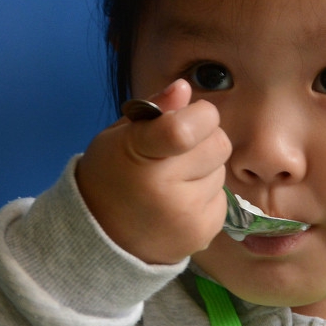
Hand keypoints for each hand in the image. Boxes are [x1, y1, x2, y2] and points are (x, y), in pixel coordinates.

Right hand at [76, 79, 230, 264]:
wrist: (104, 237)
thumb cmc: (112, 176)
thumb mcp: (120, 136)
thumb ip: (155, 111)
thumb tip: (184, 87)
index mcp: (140, 155)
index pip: (184, 130)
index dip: (199, 116)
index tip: (190, 117)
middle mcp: (165, 190)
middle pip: (219, 143)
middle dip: (204, 140)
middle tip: (178, 153)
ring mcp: (186, 215)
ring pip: (222, 171)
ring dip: (204, 171)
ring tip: (173, 183)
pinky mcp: (204, 234)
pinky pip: (222, 198)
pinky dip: (205, 196)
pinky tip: (179, 203)